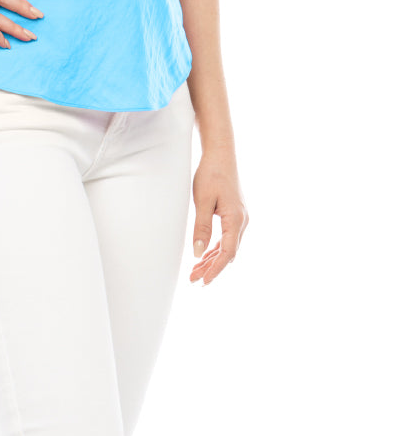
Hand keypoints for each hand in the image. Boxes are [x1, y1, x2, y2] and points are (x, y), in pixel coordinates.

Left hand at [190, 151, 248, 285]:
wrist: (221, 154)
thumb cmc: (211, 174)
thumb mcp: (202, 201)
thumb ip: (201, 228)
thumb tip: (198, 254)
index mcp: (236, 219)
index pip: (228, 253)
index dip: (215, 269)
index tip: (203, 281)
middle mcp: (242, 221)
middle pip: (228, 252)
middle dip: (212, 267)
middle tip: (193, 280)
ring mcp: (240, 218)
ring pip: (228, 246)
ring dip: (213, 259)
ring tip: (195, 271)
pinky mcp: (234, 214)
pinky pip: (227, 237)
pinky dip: (216, 248)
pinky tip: (204, 255)